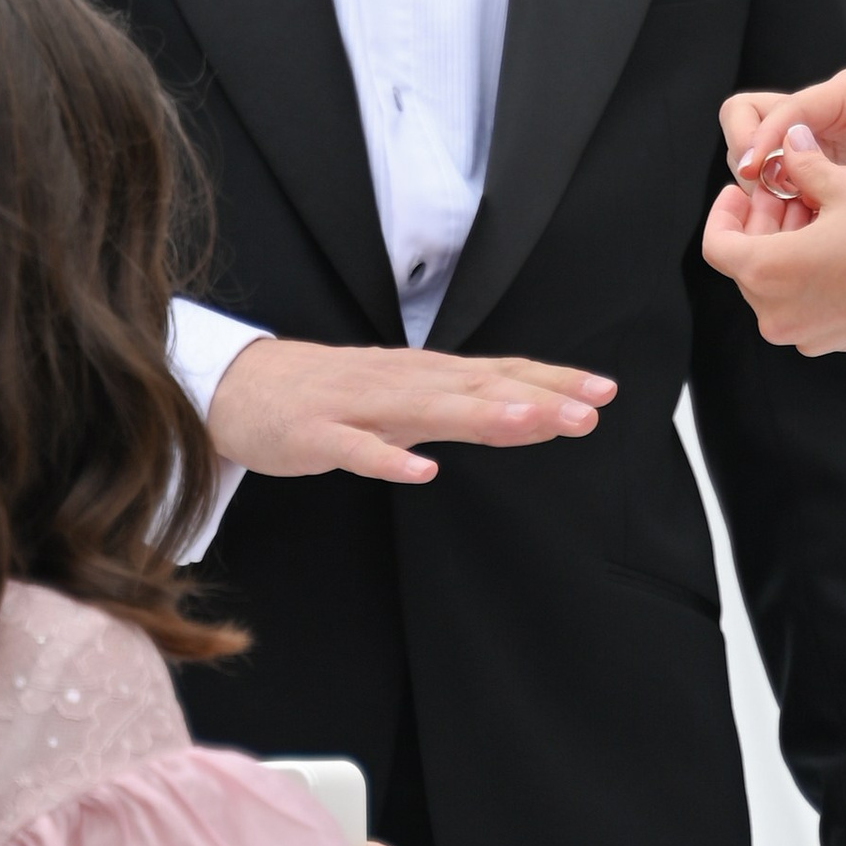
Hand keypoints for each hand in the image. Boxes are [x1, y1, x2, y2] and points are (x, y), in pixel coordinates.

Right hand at [209, 336, 613, 484]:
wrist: (239, 386)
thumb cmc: (334, 394)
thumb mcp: (408, 396)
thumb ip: (466, 406)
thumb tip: (537, 412)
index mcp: (426, 375)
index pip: (500, 373)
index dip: (552, 381)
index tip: (605, 392)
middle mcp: (402, 382)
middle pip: (476, 389)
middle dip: (534, 399)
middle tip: (588, 413)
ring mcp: (359, 406)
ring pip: (427, 411)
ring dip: (480, 416)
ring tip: (530, 423)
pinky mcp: (317, 435)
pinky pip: (356, 449)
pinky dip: (388, 459)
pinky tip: (422, 472)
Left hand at [703, 138, 845, 355]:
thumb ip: (802, 165)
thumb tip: (788, 143)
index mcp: (769, 273)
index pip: (717, 245)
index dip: (724, 212)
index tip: (744, 189)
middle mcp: (779, 314)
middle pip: (747, 265)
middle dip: (762, 224)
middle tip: (790, 190)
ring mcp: (808, 333)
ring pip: (775, 285)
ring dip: (785, 247)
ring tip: (820, 211)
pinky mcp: (835, 339)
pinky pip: (804, 304)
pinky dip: (807, 274)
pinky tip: (838, 243)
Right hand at [720, 68, 845, 210]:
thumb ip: (826, 178)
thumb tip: (764, 176)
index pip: (781, 109)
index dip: (762, 141)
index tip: (753, 176)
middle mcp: (826, 105)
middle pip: (750, 114)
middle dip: (749, 152)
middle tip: (762, 193)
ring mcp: (815, 133)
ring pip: (755, 145)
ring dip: (760, 181)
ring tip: (787, 217)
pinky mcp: (811, 162)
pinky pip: (772, 174)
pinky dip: (774, 198)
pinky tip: (798, 226)